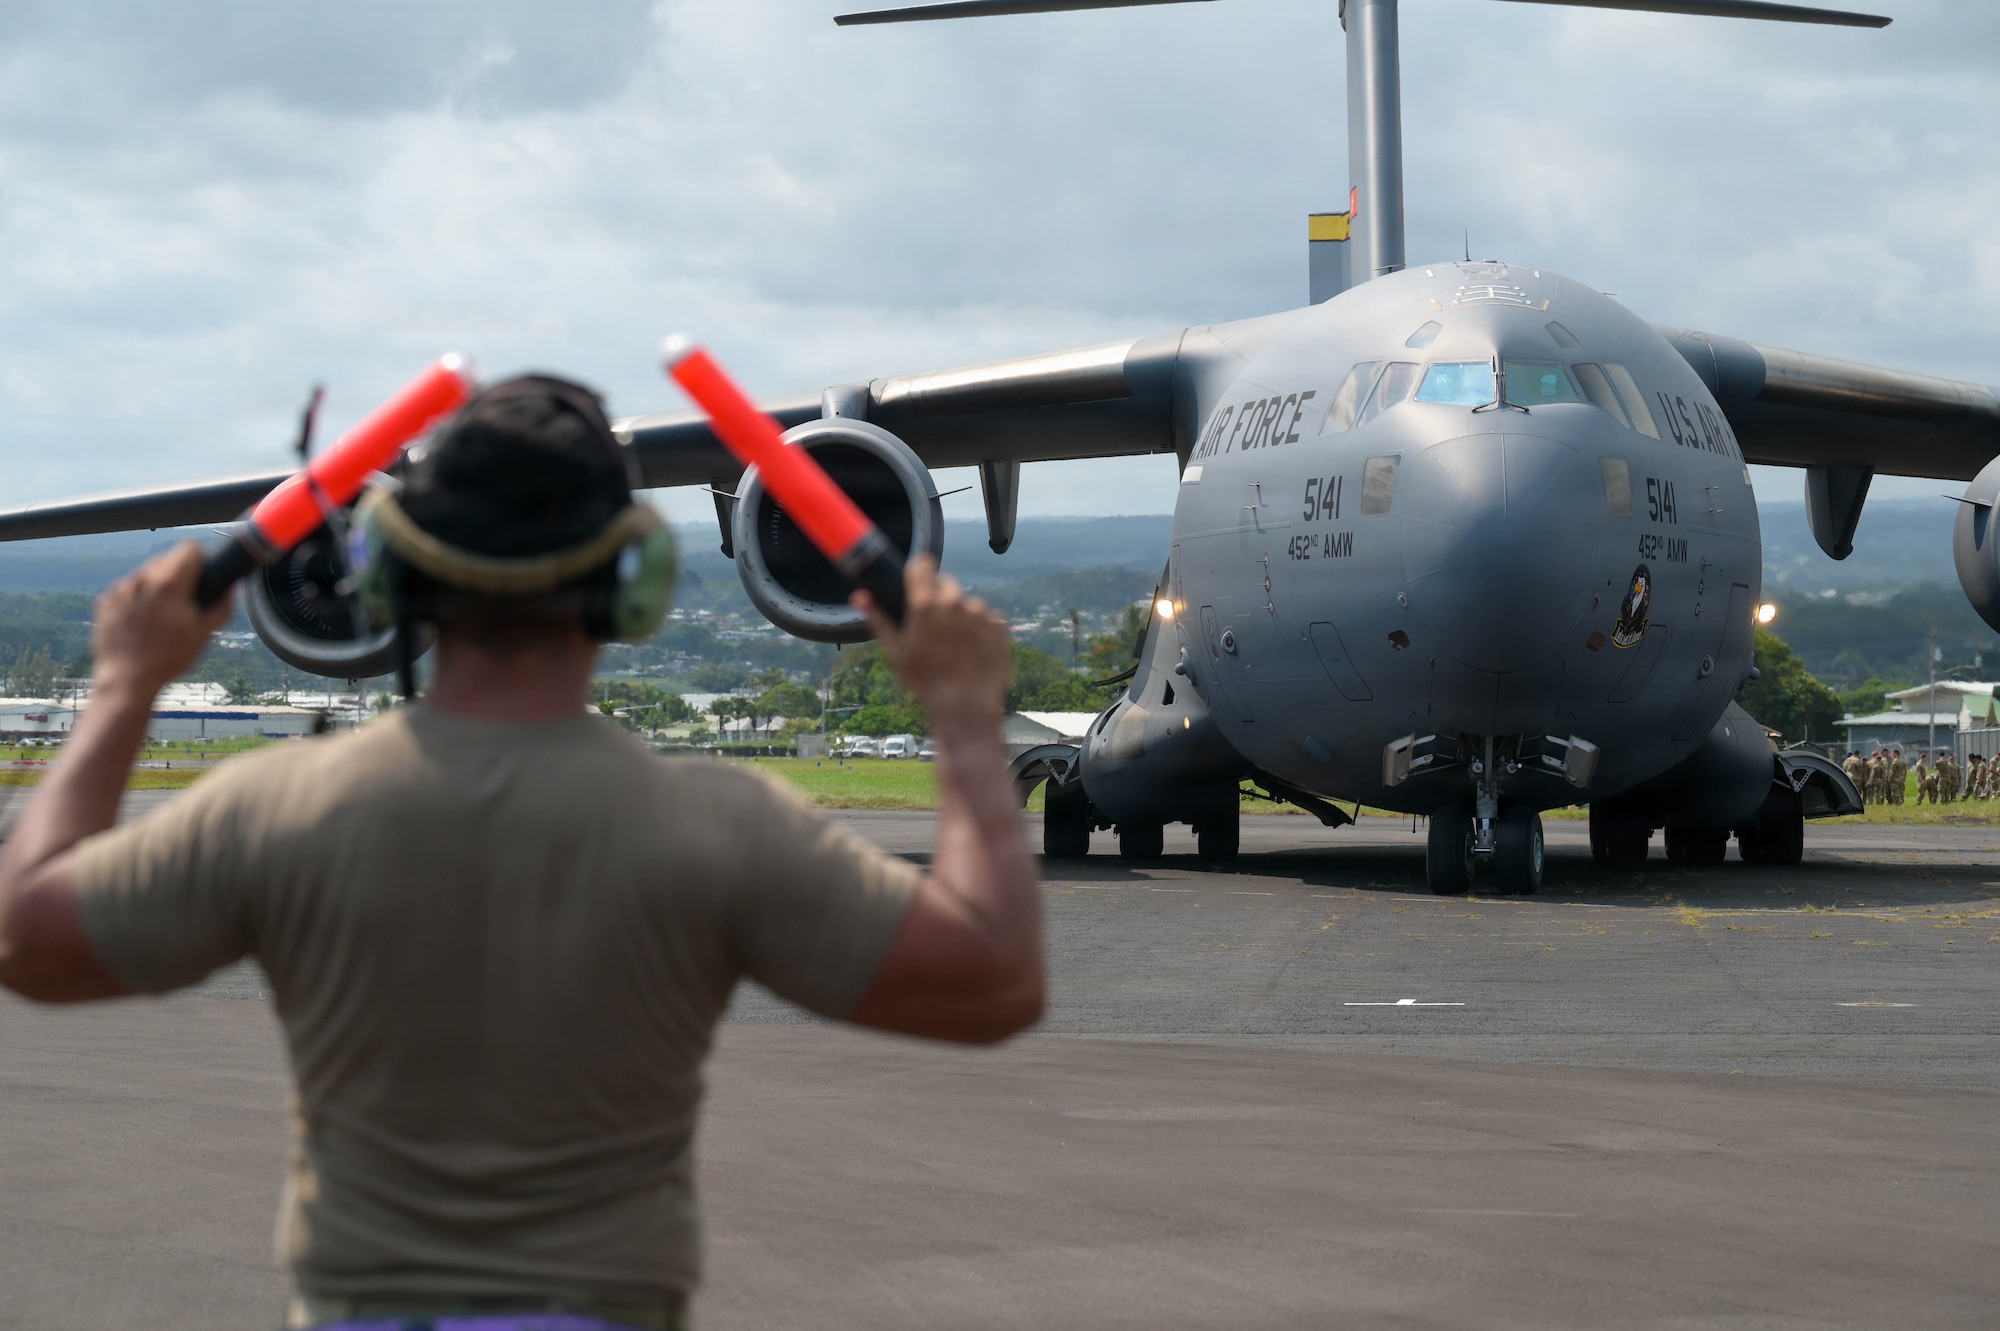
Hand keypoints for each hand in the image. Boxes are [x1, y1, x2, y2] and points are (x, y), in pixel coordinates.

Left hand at [91, 543, 233, 696]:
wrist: (127, 679)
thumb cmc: (168, 658)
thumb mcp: (204, 634)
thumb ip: (222, 606)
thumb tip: (231, 588)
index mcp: (169, 584)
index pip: (189, 548)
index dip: (202, 558)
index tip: (205, 574)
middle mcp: (142, 579)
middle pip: (167, 559)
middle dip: (179, 573)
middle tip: (186, 600)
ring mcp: (121, 589)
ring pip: (146, 573)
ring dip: (158, 585)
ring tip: (162, 614)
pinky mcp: (105, 601)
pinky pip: (128, 588)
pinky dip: (138, 598)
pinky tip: (143, 621)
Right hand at [854, 555, 1009, 727]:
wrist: (965, 707)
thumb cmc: (924, 681)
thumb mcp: (895, 652)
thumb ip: (878, 619)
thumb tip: (859, 596)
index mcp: (925, 604)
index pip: (923, 565)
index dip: (919, 569)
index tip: (918, 578)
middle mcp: (954, 602)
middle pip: (946, 583)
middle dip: (939, 596)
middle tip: (934, 625)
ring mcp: (980, 612)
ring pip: (967, 602)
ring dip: (961, 614)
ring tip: (955, 644)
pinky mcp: (999, 625)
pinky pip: (986, 618)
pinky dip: (980, 628)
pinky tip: (972, 650)